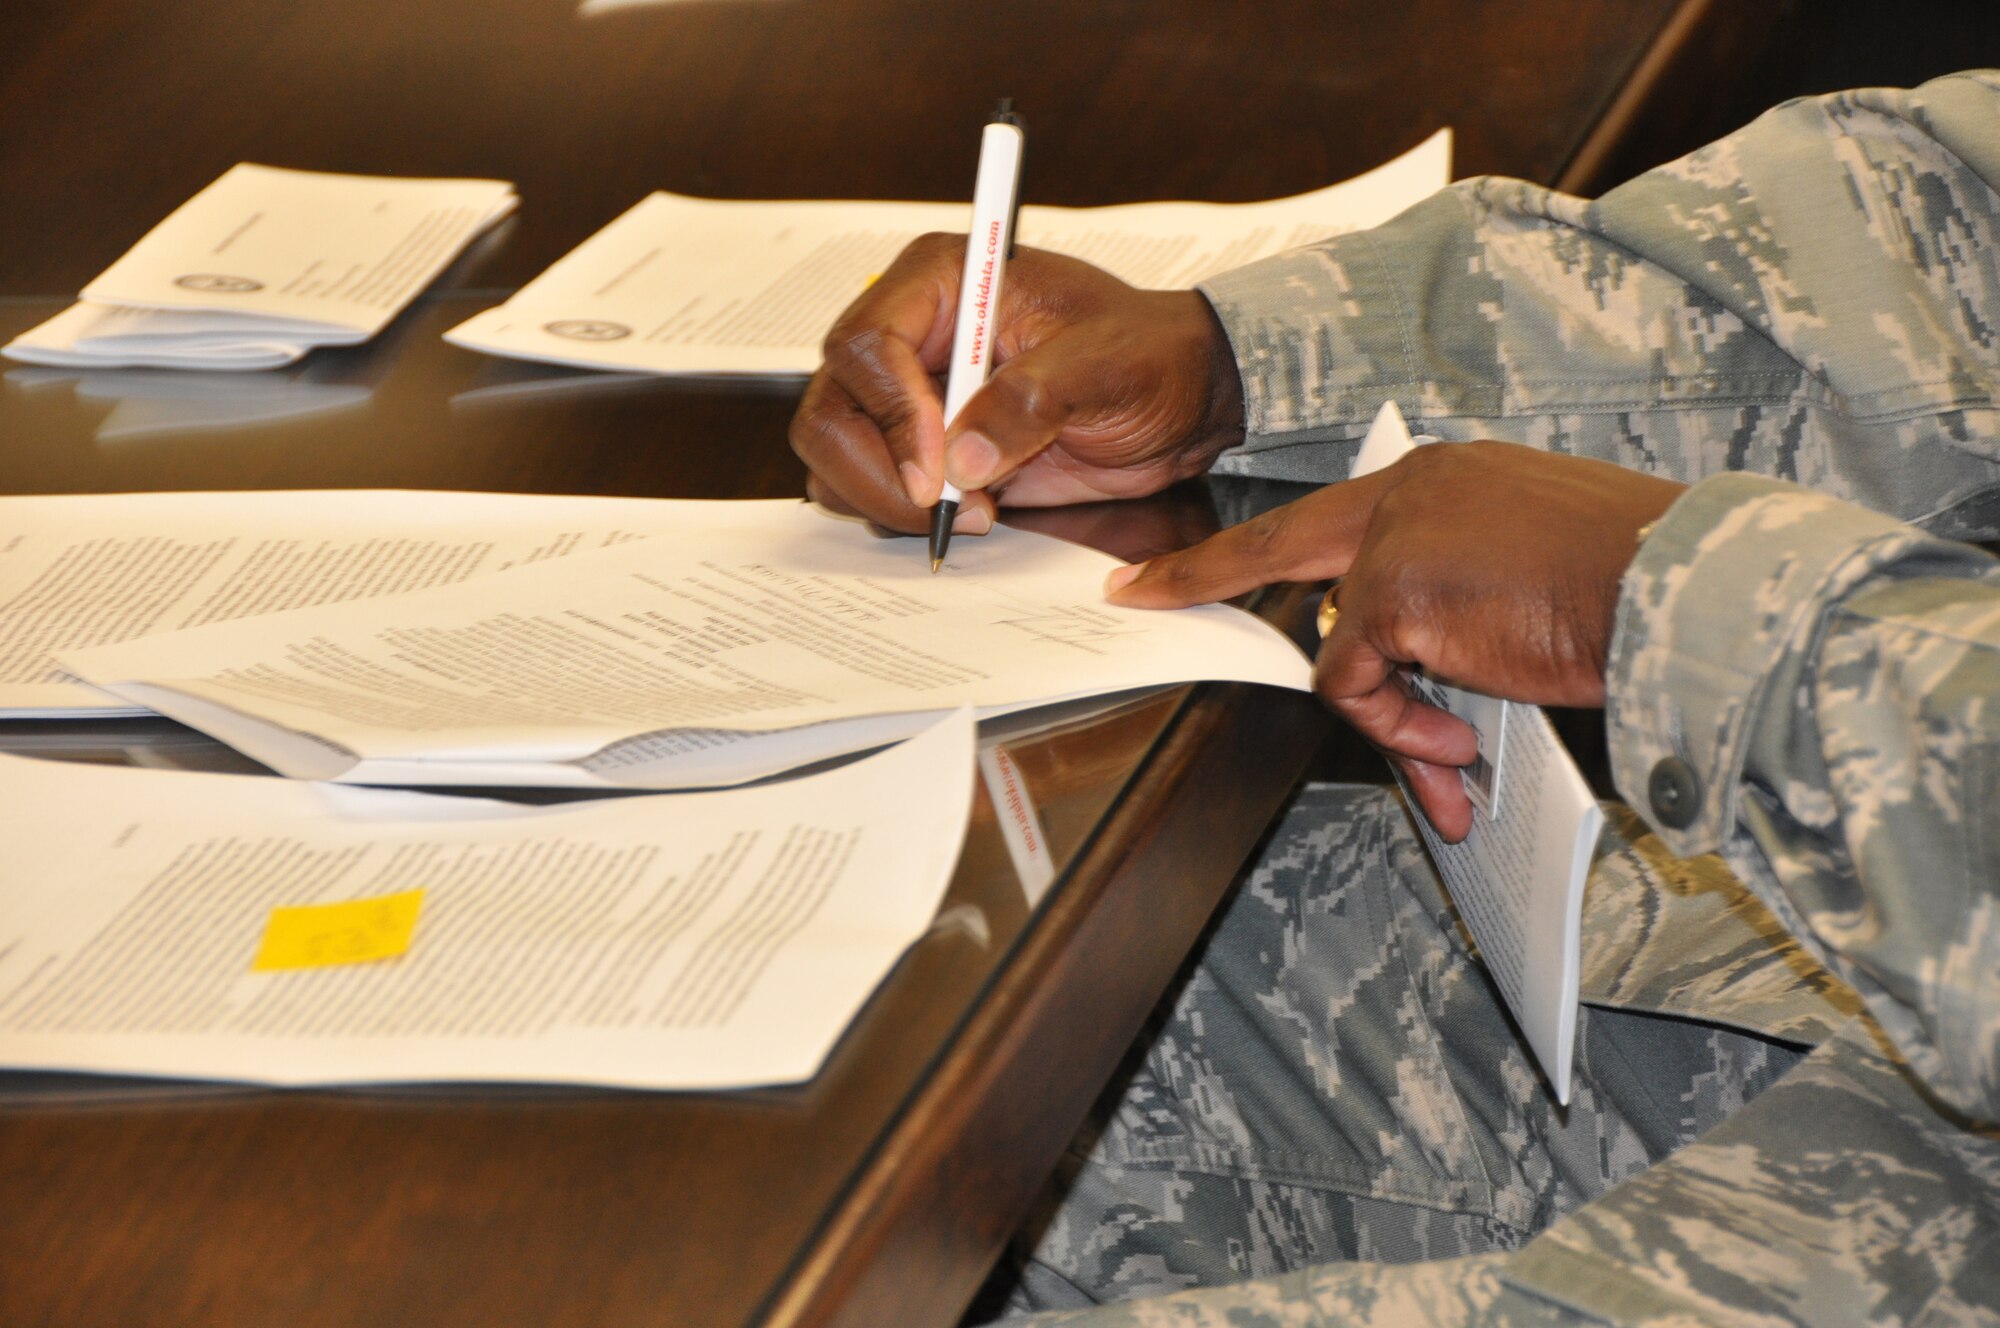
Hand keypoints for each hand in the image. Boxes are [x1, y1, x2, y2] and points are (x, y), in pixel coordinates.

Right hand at [789, 235, 1244, 535]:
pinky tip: (971, 515)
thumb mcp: (1104, 367)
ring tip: (975, 511)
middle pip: (833, 407)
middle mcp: (911, 336)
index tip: (940, 471)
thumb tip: (963, 459)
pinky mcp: (921, 450)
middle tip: (943, 511)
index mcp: (943, 283)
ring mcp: (908, 396)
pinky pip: (868, 488)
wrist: (1181, 400)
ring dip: (887, 500)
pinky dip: (899, 516)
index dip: (893, 415)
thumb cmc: (1149, 355)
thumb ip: (1031, 402)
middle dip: (877, 471)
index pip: (868, 345)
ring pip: (836, 455)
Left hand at [1103, 443, 1685, 838]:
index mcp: (1448, 479)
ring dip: (1392, 719)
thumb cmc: (1635, 591)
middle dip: (1202, 574)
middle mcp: (1414, 489)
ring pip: (1341, 645)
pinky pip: (1358, 684)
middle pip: (1283, 541)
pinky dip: (1400, 730)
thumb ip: (1453, 602)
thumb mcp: (1529, 580)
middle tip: (1139, 594)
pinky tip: (1462, 748)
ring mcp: (1397, 535)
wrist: (1688, 592)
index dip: (1264, 543)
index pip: (1337, 513)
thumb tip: (1407, 669)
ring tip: (1455, 761)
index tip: (1199, 561)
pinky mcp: (1393, 590)